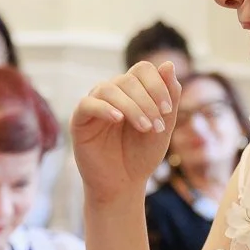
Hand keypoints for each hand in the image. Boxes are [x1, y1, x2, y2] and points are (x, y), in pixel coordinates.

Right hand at [71, 61, 182, 205]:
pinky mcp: (80, 120)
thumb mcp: (163, 127)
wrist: (123, 184)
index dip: (157, 85)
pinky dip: (104, 109)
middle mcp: (112, 93)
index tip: (167, 111)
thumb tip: (168, 64)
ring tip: (144, 128)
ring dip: (131, 107)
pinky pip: (87, 104)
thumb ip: (169, 97)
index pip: (143, 69)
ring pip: (109, 89)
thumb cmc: (142, 155)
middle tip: (157, 126)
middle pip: (128, 79)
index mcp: (132, 91)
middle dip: (147, 101)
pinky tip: (118, 120)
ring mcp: (95, 105)